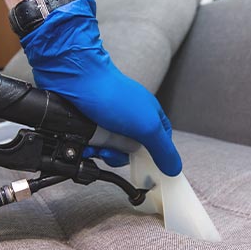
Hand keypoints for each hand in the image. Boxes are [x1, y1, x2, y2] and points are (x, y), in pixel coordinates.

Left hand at [20, 0, 181, 175]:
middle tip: (112, 151)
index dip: (154, 157)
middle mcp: (131, 119)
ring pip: (111, 150)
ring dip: (102, 153)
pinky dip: (89, 148)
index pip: (160, 144)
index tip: (146, 167)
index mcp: (150, 116)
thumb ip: (162, 149)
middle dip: (120, 157)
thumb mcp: (147, 126)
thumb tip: (174, 168)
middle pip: (131, 152)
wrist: (76, 81)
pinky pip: (93, 145)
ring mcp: (110, 122)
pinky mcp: (91, 124)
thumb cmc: (114, 96)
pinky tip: (85, 145)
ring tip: (96, 146)